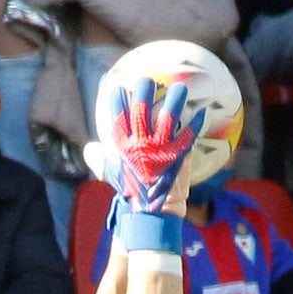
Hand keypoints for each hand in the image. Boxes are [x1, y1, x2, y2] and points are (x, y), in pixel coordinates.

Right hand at [107, 76, 204, 212]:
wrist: (153, 212)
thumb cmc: (132, 194)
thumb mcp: (111, 175)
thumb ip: (99, 160)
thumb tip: (90, 149)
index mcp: (124, 147)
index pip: (118, 116)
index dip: (118, 100)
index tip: (119, 87)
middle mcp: (142, 144)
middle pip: (142, 110)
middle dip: (144, 91)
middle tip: (149, 81)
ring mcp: (161, 149)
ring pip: (168, 117)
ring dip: (175, 100)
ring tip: (180, 88)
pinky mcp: (178, 156)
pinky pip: (189, 135)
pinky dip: (196, 123)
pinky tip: (203, 113)